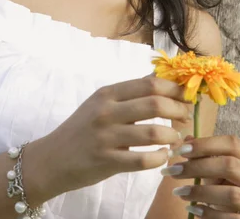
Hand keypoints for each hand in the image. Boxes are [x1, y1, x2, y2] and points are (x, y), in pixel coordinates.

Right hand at [28, 73, 192, 198]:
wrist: (52, 158)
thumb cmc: (81, 128)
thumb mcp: (101, 102)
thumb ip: (129, 92)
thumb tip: (159, 77)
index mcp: (107, 93)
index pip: (149, 84)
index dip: (174, 88)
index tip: (186, 95)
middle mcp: (107, 111)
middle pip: (154, 104)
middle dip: (178, 109)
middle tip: (186, 116)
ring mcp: (106, 137)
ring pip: (153, 133)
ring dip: (172, 136)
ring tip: (176, 138)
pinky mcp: (107, 161)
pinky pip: (143, 160)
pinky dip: (160, 158)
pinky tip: (163, 156)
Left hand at [166, 135, 239, 217]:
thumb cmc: (234, 190)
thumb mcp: (221, 172)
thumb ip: (207, 155)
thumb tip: (186, 138)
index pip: (232, 143)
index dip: (205, 144)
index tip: (180, 151)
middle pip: (230, 166)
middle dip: (197, 167)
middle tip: (173, 171)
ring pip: (231, 195)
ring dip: (200, 192)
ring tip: (179, 192)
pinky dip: (209, 214)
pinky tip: (193, 209)